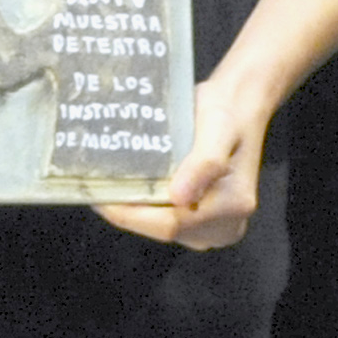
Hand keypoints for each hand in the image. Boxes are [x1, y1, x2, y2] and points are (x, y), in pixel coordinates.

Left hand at [96, 78, 268, 251]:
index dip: (129, 213)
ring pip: (162, 226)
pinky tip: (132, 187)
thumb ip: (205, 163)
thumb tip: (180, 198)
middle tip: (98, 186)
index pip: (169, 225)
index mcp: (232, 207)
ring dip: (135, 208)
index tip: (97, 196)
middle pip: (164, 229)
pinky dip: (146, 206)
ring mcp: (214, 229)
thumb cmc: (228, 114)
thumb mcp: (218, 129)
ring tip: (110, 185)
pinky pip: (167, 220)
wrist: (240, 108)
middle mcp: (226, 227)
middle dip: (129, 210)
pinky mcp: (203, 223)